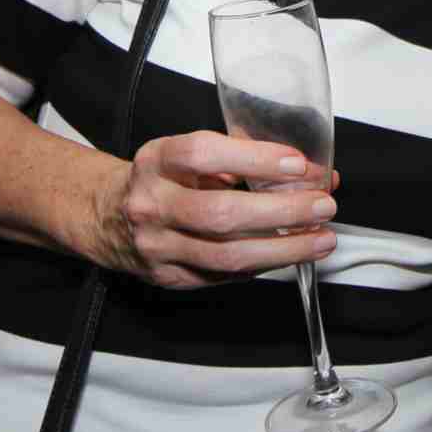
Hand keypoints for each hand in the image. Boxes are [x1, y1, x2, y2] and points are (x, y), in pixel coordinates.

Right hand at [84, 131, 341, 289]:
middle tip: (323, 205)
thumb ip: (244, 158)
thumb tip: (310, 173)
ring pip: (226, 255)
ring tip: (321, 239)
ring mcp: (157, 246)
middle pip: (220, 213)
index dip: (254, 158)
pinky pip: (224, 276)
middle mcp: (151, 204)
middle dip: (282, 211)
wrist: (108, 216)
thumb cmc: (162, 180)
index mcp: (157, 161)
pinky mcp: (169, 276)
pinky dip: (263, 264)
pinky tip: (290, 253)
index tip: (296, 164)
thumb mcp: (189, 156)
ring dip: (284, 249)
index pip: (204, 155)